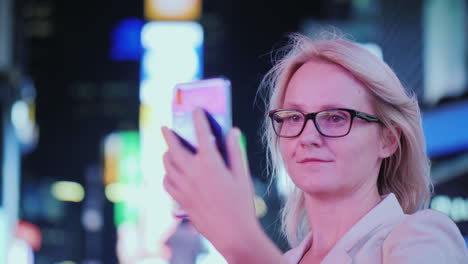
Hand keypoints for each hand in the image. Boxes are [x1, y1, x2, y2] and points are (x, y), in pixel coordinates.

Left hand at [161, 108, 258, 253]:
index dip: (198, 118)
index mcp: (210, 163)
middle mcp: (192, 172)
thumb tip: (232, 131)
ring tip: (170, 150)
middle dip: (169, 134)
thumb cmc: (241, 204)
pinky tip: (171, 173)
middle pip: (174, 148)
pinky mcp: (180, 199)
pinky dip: (167, 173)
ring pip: (167, 164)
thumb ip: (235, 151)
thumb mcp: (242, 175)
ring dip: (167, 154)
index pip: (201, 133)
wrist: (232, 234)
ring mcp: (183, 187)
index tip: (196, 110)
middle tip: (166, 127)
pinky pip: (167, 182)